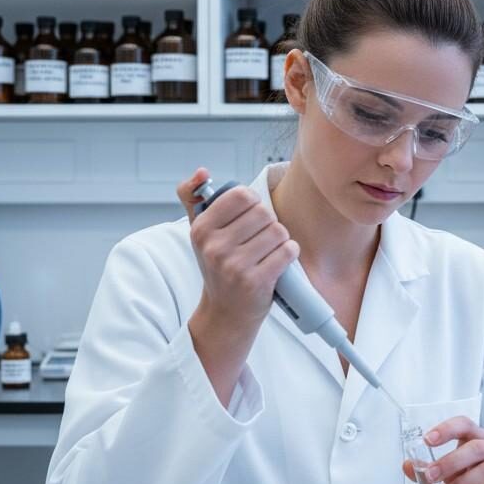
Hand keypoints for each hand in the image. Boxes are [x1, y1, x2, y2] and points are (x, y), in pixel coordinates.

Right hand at [177, 167, 299, 328]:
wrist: (226, 312)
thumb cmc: (218, 266)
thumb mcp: (201, 232)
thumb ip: (194, 197)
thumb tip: (201, 171)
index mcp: (201, 229)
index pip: (242, 195)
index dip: (253, 204)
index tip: (249, 219)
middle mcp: (213, 247)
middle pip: (264, 213)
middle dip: (268, 225)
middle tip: (258, 241)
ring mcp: (234, 266)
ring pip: (279, 231)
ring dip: (280, 241)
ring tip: (266, 253)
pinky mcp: (255, 281)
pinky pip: (288, 251)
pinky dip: (289, 254)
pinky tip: (277, 262)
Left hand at [403, 416, 483, 483]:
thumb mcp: (444, 481)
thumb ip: (428, 471)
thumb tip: (407, 464)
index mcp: (479, 440)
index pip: (465, 425)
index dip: (447, 429)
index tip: (427, 440)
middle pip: (478, 447)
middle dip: (451, 461)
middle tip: (431, 476)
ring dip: (464, 482)